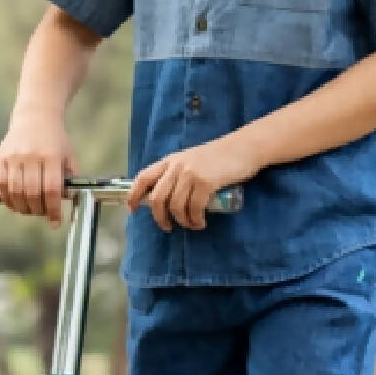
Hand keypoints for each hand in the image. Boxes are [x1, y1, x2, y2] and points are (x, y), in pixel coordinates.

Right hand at [0, 109, 79, 227]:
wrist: (35, 116)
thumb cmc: (55, 140)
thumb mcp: (69, 156)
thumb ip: (70, 179)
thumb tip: (68, 204)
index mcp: (51, 156)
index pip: (51, 189)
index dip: (52, 209)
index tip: (55, 222)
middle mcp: (31, 156)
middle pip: (31, 193)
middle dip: (37, 210)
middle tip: (42, 213)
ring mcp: (14, 156)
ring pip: (14, 191)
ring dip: (22, 207)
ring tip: (29, 210)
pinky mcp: (1, 157)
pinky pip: (0, 185)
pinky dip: (7, 199)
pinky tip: (15, 204)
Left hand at [127, 134, 256, 230]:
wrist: (244, 147)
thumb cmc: (219, 157)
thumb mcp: (191, 160)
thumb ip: (178, 174)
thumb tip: (167, 199)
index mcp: (170, 160)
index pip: (143, 177)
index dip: (134, 195)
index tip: (132, 209)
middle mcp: (177, 166)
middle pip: (158, 198)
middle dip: (160, 217)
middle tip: (167, 227)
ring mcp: (191, 173)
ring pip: (176, 206)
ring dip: (182, 221)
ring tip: (192, 225)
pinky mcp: (206, 182)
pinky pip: (194, 208)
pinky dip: (196, 220)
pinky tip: (200, 222)